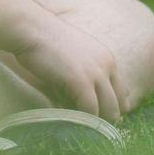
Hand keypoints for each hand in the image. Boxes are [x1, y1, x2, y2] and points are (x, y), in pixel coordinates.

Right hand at [9, 15, 126, 122]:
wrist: (31, 28)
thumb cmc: (44, 41)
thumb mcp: (73, 58)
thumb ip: (82, 78)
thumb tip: (81, 105)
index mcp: (107, 59)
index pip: (122, 93)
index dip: (110, 108)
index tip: (95, 117)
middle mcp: (107, 65)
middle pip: (119, 105)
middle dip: (104, 119)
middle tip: (85, 125)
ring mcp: (96, 73)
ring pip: (109, 111)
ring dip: (94, 122)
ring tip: (77, 126)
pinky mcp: (81, 81)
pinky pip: (90, 110)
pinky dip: (82, 120)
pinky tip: (69, 120)